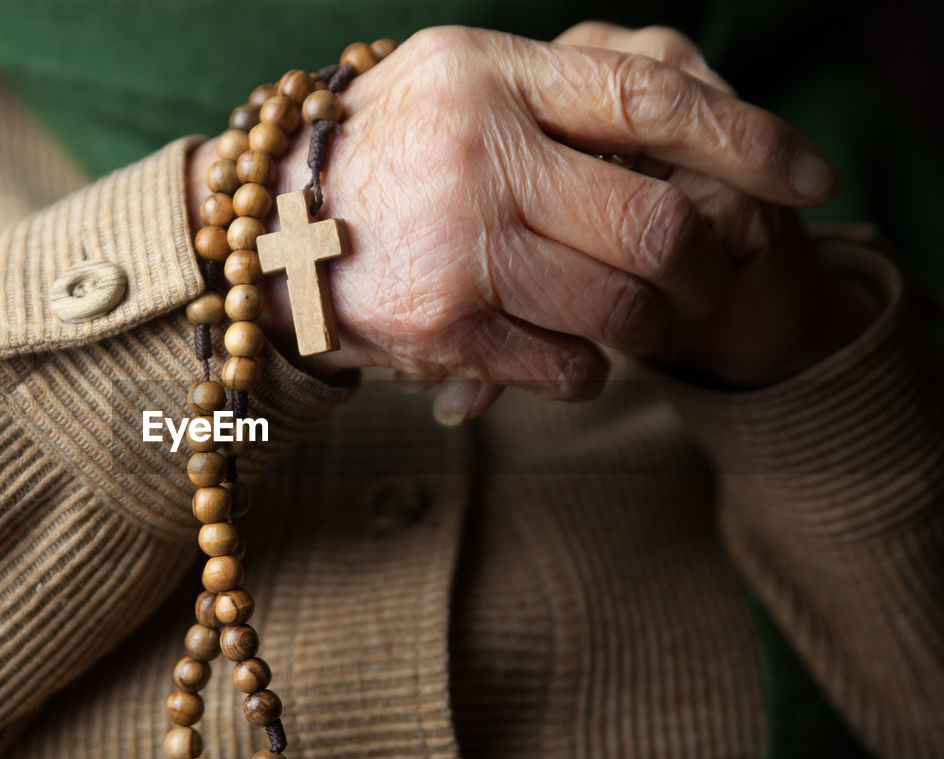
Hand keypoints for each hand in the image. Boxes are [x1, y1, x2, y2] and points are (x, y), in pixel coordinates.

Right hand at [189, 26, 842, 419]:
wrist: (261, 231)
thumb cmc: (378, 151)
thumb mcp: (450, 79)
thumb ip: (550, 90)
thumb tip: (675, 111)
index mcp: (488, 76)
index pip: (647, 100)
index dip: (746, 136)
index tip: (810, 172)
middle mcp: (477, 156)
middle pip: (654, 225)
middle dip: (702, 264)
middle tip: (703, 275)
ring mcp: (459, 248)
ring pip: (621, 307)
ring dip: (648, 322)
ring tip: (635, 315)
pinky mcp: (442, 328)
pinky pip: (568, 365)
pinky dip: (587, 367)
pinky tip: (568, 350)